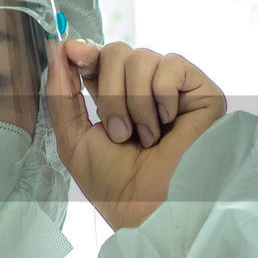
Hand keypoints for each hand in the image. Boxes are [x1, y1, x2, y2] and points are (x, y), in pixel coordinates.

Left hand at [46, 39, 225, 230]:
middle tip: (120, 133)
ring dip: (135, 102)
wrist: (151, 207)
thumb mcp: (74, 139)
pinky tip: (169, 123)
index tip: (73, 52)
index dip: (85, 51)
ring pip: (142, 57)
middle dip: (109, 93)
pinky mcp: (200, 92)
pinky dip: (162, 95)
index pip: (98, 57)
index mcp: (113, 98)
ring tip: (146, 137)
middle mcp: (143, 89)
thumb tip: (57, 50)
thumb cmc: (114, 184)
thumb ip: (62, 94)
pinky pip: (172, 64)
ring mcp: (172, 89)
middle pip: (117, 52)